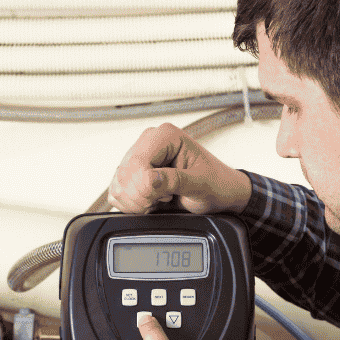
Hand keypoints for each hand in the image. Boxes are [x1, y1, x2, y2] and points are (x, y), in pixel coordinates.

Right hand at [109, 122, 251, 214]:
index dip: (145, 187)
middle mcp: (149, 142)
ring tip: (161, 200)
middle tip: (165, 200)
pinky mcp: (134, 174)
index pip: (137, 163)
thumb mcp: (201, 184)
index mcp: (165, 136)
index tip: (165, 197)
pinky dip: (131, 204)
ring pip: (117, 184)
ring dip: (136, 201)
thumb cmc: (217, 184)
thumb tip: (150, 180)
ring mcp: (139, 157)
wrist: (222, 193)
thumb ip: (175, 180)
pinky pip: (117, 192)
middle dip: (141, 196)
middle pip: (124, 174)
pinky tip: (153, 202)